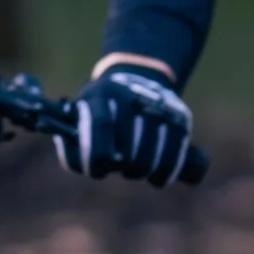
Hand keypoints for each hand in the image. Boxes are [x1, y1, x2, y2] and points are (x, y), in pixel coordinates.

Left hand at [57, 64, 193, 186]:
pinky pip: (174, 159)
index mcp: (103, 93)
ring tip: (133, 168)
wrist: (139, 77)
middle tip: (117, 166)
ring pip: (151, 160)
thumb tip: (80, 162)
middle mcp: (134, 98)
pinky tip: (155, 176)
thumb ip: (72, 140)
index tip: (96, 170)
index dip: (96, 156)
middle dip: (121, 167)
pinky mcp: (180, 120)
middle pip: (129, 153)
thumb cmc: (102, 107)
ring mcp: (160, 109)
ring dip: (140, 172)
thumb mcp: (81, 111)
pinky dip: (164, 174)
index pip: (101, 126)